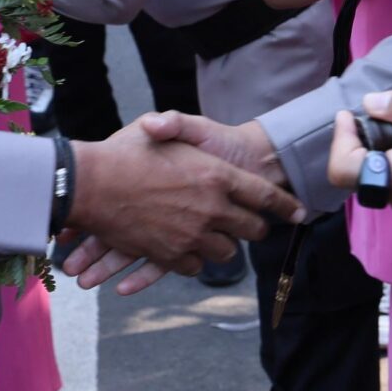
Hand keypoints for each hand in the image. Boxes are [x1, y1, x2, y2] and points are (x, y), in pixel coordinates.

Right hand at [66, 121, 296, 283]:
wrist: (90, 186)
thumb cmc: (122, 152)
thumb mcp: (157, 127)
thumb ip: (177, 123)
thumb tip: (183, 124)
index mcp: (216, 176)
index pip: (265, 196)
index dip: (286, 206)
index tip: (300, 213)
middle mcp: (211, 209)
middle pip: (252, 230)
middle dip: (256, 228)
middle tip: (255, 226)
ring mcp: (192, 236)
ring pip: (226, 253)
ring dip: (224, 246)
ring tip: (217, 237)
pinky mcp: (170, 255)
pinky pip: (194, 266)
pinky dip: (194, 260)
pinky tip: (189, 249)